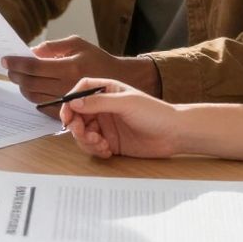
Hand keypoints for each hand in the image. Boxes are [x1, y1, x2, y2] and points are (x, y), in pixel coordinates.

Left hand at [3, 36, 160, 111]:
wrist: (119, 80)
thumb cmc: (96, 58)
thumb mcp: (77, 44)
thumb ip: (53, 47)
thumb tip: (31, 51)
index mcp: (69, 67)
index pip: (34, 66)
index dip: (16, 63)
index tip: (5, 59)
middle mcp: (67, 86)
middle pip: (30, 83)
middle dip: (15, 75)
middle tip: (9, 68)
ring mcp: (67, 101)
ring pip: (33, 97)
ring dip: (21, 87)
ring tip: (18, 77)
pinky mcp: (69, 111)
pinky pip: (43, 107)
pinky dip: (32, 98)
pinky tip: (30, 88)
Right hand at [59, 78, 180, 158]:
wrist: (174, 134)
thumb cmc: (154, 112)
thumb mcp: (125, 103)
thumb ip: (98, 102)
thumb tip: (73, 102)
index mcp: (107, 91)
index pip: (80, 91)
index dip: (70, 101)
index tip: (67, 114)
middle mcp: (103, 108)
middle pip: (77, 115)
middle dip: (76, 126)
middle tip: (84, 134)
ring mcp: (107, 126)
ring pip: (83, 133)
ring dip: (86, 140)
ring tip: (101, 144)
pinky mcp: (111, 142)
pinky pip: (94, 147)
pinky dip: (96, 150)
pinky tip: (107, 150)